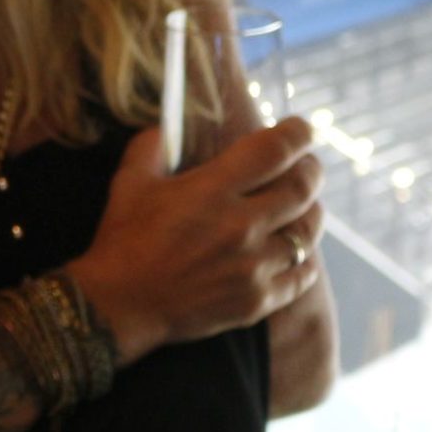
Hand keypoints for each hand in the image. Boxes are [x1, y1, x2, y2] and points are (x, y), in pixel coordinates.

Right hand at [62, 117, 324, 363]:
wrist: (120, 306)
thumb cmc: (123, 240)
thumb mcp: (129, 183)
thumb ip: (151, 146)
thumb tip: (167, 125)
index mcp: (212, 190)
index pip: (274, 151)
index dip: (297, 134)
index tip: (302, 129)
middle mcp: (241, 226)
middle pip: (302, 189)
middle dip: (311, 170)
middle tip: (308, 165)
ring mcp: (254, 266)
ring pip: (307, 233)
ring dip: (311, 214)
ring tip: (305, 207)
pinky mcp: (257, 300)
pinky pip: (302, 276)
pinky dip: (305, 261)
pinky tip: (297, 254)